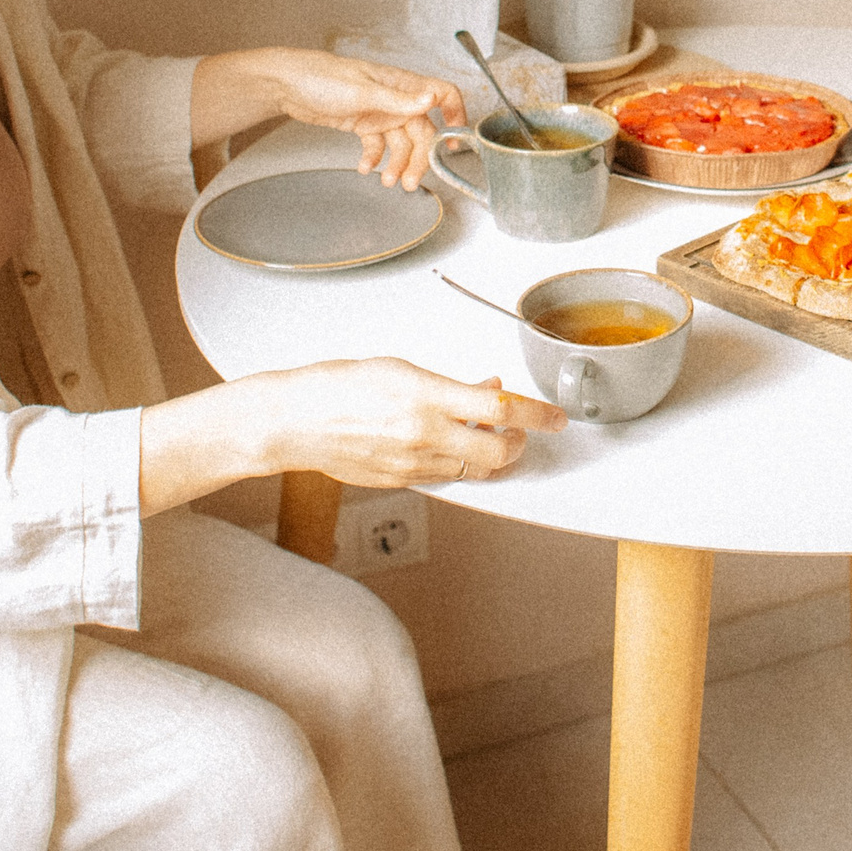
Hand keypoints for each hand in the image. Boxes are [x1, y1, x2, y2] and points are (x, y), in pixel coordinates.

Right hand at [238, 360, 566, 486]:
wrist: (296, 420)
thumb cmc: (339, 386)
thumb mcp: (402, 369)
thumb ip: (451, 385)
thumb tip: (488, 389)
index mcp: (426, 396)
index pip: (501, 410)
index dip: (537, 415)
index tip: (555, 417)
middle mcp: (424, 434)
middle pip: (498, 451)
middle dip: (519, 443)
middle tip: (522, 432)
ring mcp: (413, 463)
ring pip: (475, 469)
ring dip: (492, 454)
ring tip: (487, 436)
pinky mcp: (402, 481)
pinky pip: (447, 477)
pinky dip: (460, 463)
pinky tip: (453, 446)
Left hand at [279, 54, 466, 188]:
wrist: (287, 84)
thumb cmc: (322, 77)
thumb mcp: (363, 90)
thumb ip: (399, 99)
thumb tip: (432, 100)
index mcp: (402, 84)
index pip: (442, 95)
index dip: (455, 116)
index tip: (454, 144)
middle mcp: (395, 98)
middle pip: (422, 131)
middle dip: (419, 158)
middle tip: (411, 181)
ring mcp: (379, 112)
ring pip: (400, 143)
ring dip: (397, 164)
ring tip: (387, 181)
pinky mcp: (363, 123)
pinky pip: (377, 145)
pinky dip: (374, 158)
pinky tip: (365, 167)